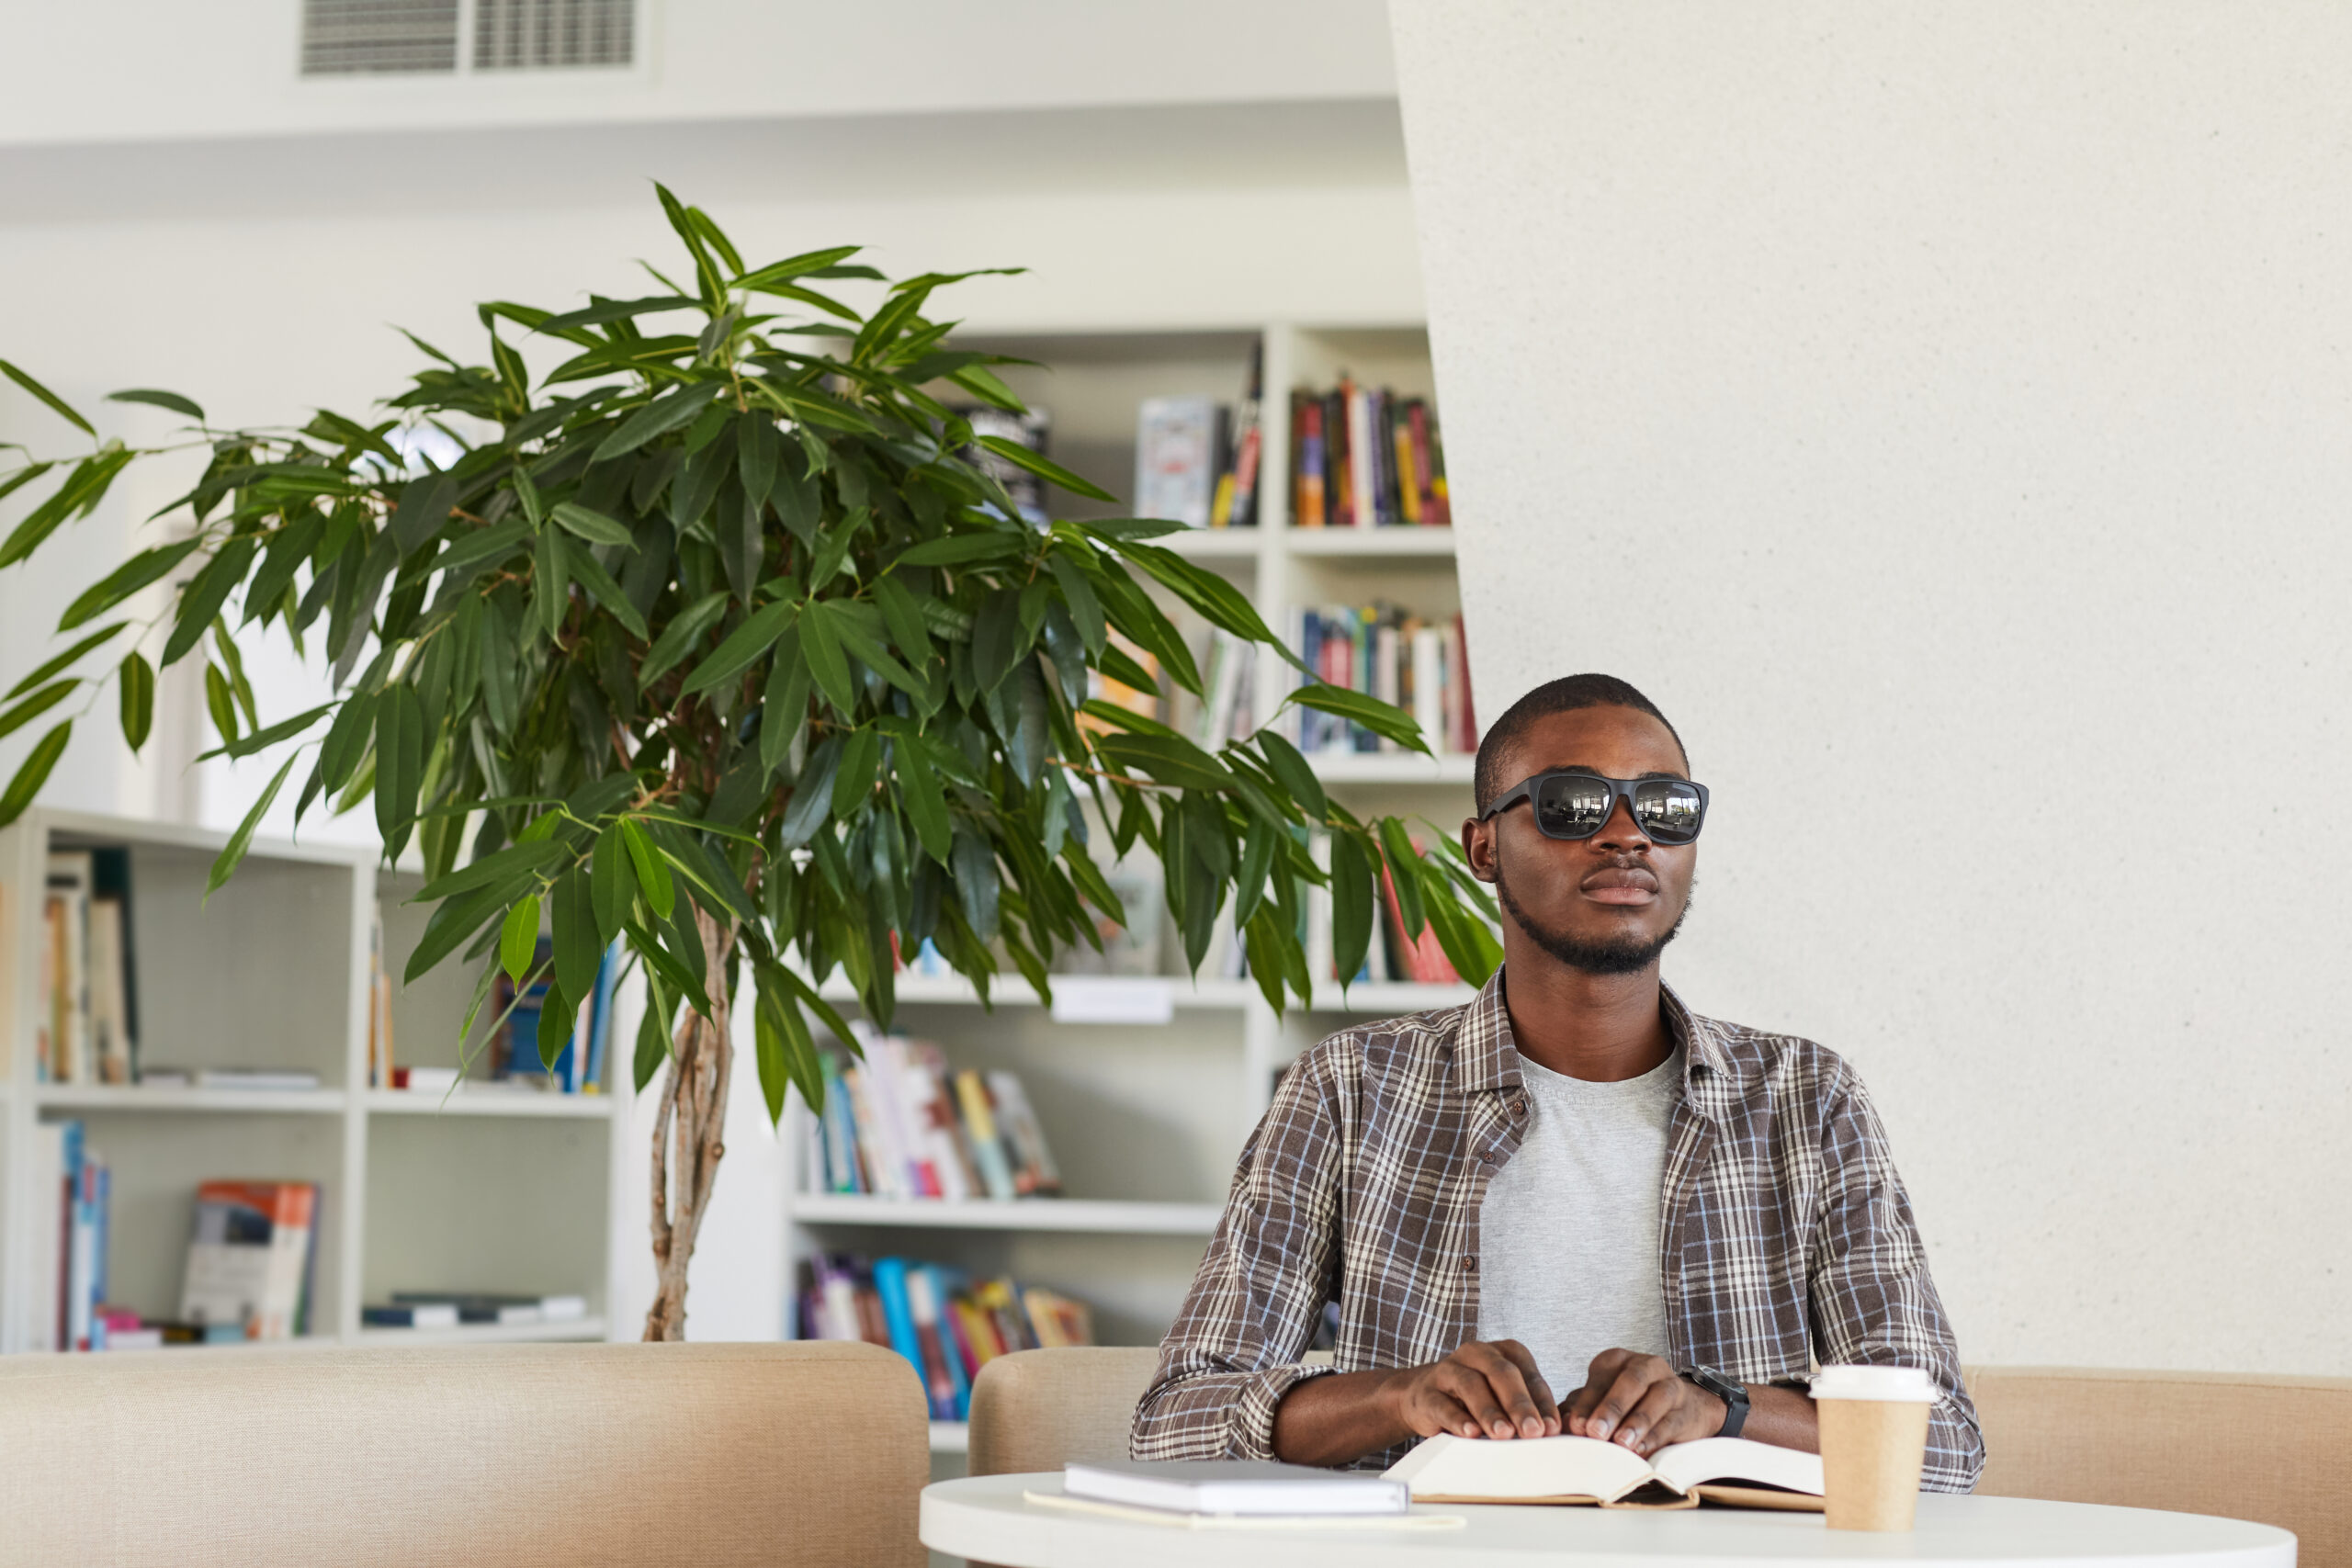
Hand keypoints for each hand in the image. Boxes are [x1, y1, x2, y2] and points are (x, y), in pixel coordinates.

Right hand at [1383, 1339, 1561, 1440]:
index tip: (1552, 1428)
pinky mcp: (1427, 1392)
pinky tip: (1471, 1433)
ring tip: (1504, 1434)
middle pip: (1501, 1373)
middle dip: (1519, 1404)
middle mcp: (1476, 1353)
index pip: (1528, 1375)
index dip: (1542, 1402)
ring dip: (1489, 1411)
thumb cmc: (1477, 1397)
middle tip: (1533, 1432)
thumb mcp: (1504, 1397)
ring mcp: (1448, 1370)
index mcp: (1503, 1352)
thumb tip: (1550, 1432)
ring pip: (1471, 1384)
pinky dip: (1458, 1419)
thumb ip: (1527, 1409)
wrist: (1424, 1396)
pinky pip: (1443, 1404)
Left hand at [1565, 1349, 1728, 1456]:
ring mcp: (1670, 1385)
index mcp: (1618, 1360)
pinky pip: (1671, 1421)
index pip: (1601, 1378)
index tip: (1576, 1427)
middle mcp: (1646, 1366)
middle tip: (1596, 1432)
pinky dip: (1654, 1437)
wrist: (1684, 1408)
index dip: (1587, 1402)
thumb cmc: (1631, 1404)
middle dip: (1611, 1408)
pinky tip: (1640, 1450)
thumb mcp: (1603, 1400)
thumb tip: (1562, 1424)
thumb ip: (1581, 1409)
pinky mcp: (1686, 1410)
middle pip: (1630, 1382)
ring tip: (1621, 1443)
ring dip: (1636, 1421)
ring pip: (1656, 1398)